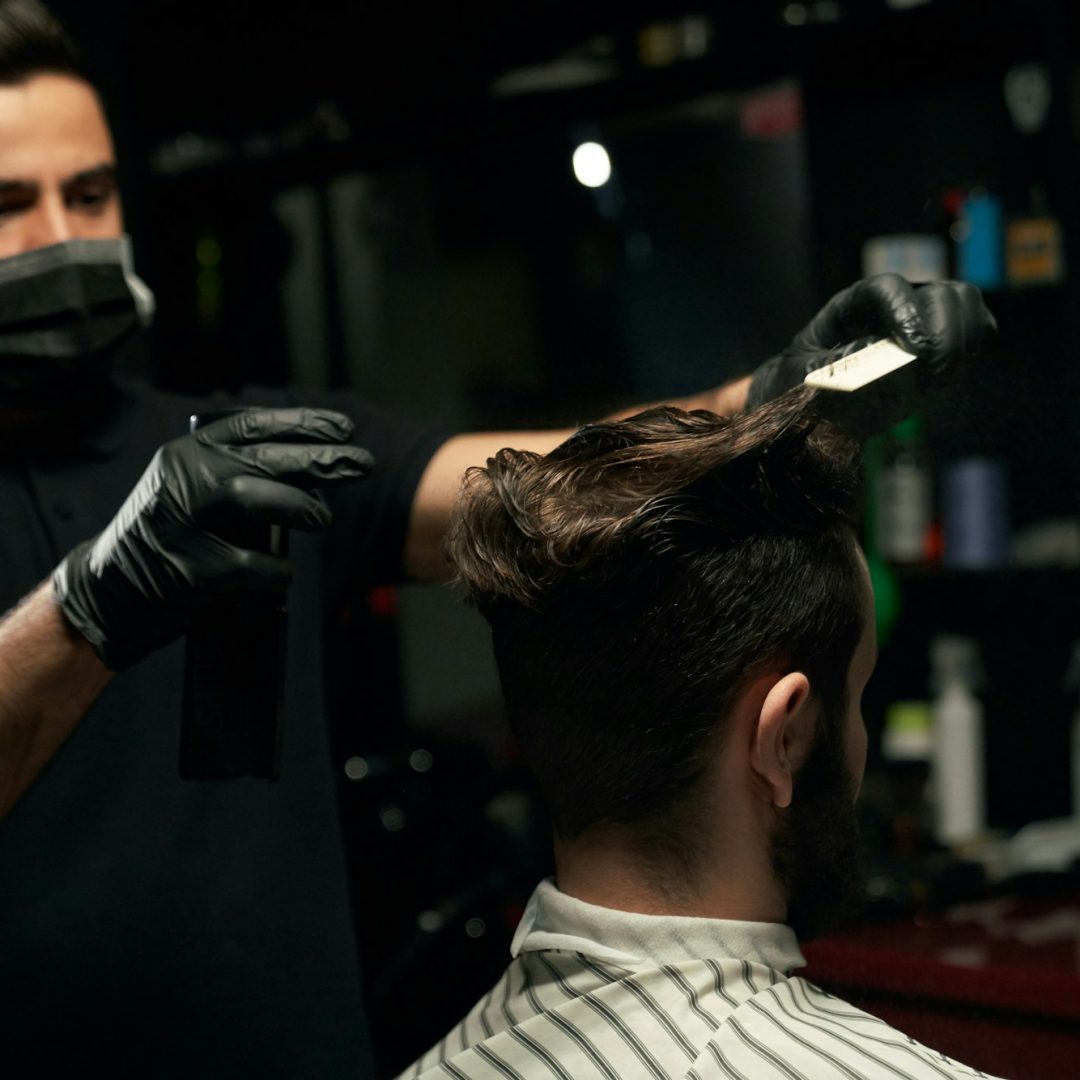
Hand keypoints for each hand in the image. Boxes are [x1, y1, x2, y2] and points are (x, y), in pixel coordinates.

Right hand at [53, 407, 372, 669]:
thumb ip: (239, 473)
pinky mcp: (187, 568)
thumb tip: (315, 468)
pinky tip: (284, 575)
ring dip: (298, 506)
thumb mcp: (191, 489)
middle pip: (263, 459)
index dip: (302, 424)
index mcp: (187, 453)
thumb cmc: (170, 538)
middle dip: (320, 460)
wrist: (108, 591)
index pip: (252, 426)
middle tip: (362, 463)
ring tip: (323, 519)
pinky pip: (248, 564)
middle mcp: (183, 478)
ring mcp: (181, 521)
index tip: (344, 429)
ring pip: (252, 497)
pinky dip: (275, 571)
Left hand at [745, 274, 996, 409]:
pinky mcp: (942, 346)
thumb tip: (872, 362)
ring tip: (939, 376)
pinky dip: (972, 347)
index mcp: (851, 307)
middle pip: (939, 293)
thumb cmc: (800, 384)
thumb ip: (830, 370)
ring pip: (963, 303)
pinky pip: (976, 331)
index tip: (912, 350)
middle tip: (930, 372)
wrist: (809, 403)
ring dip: (960, 339)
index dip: (904, 311)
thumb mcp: (800, 378)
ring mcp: (921, 323)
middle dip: (942, 332)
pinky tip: (948, 375)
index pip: (886, 288)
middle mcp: (892, 308)